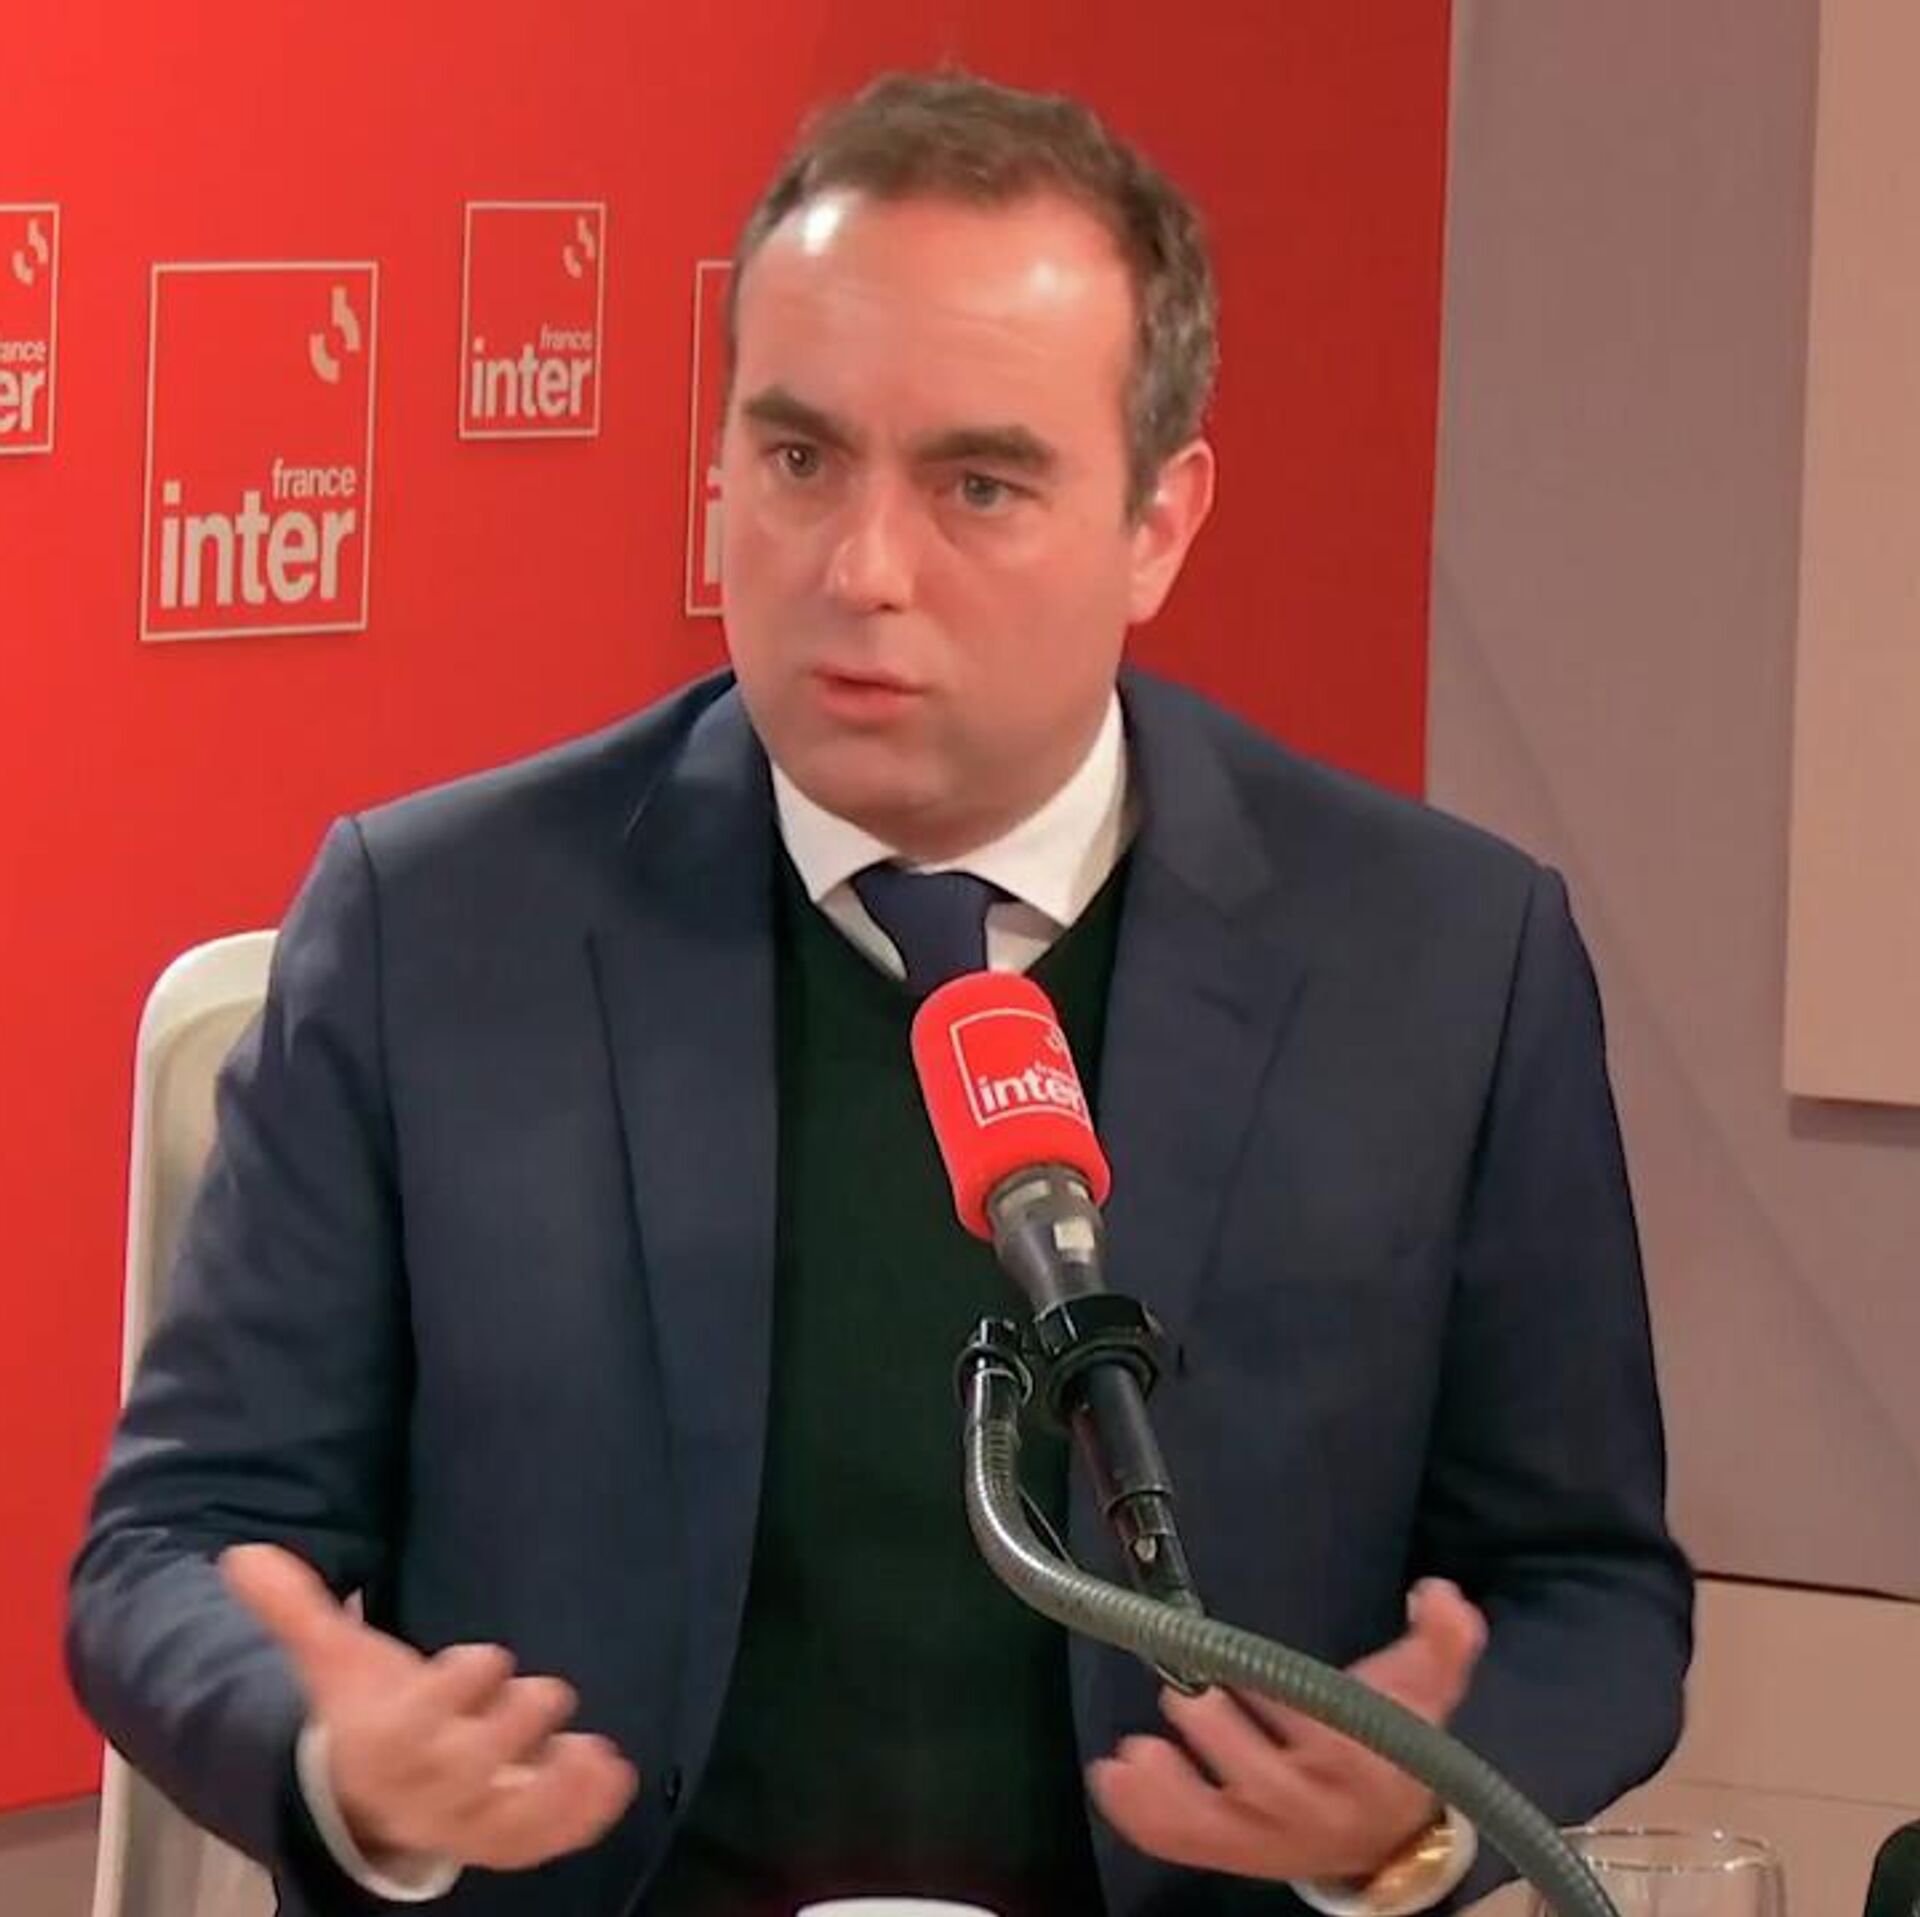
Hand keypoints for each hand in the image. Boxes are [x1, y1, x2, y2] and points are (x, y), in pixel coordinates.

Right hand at [222, 1543, 637, 1870]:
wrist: (362, 1799)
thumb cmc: (362, 1713)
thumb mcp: (334, 1661)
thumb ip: (296, 1609)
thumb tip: (241, 1553)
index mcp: (389, 1739)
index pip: (429, 1712)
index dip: (464, 1680)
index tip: (484, 1657)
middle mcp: (430, 1787)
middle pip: (480, 1760)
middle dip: (516, 1722)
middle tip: (544, 1695)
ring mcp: (469, 1821)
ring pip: (513, 1815)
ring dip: (557, 1787)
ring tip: (594, 1753)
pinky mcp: (507, 1838)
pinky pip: (545, 1838)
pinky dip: (582, 1815)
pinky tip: (616, 1777)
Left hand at [1087, 1577, 1486, 1883]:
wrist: (1389, 1836)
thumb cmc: (1388, 1743)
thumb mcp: (1422, 1690)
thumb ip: (1439, 1640)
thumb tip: (1440, 1593)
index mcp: (1359, 1764)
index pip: (1327, 1743)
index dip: (1286, 1717)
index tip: (1247, 1682)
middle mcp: (1312, 1809)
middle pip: (1265, 1784)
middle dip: (1221, 1741)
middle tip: (1184, 1697)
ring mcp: (1269, 1837)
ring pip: (1216, 1826)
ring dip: (1170, 1795)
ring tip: (1134, 1754)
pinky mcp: (1234, 1851)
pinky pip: (1186, 1841)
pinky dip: (1144, 1817)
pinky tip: (1110, 1777)